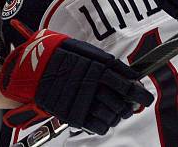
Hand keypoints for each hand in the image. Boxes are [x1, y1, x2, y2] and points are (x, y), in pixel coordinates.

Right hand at [0, 21, 153, 133]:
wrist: (32, 68)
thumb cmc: (60, 54)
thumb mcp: (85, 51)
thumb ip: (108, 63)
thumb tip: (131, 75)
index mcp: (98, 67)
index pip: (127, 84)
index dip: (139, 93)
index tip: (145, 98)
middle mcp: (92, 85)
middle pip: (122, 103)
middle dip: (129, 105)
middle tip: (130, 105)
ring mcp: (82, 101)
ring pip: (111, 116)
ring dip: (117, 115)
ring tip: (116, 111)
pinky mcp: (73, 115)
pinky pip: (98, 126)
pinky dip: (104, 124)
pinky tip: (104, 118)